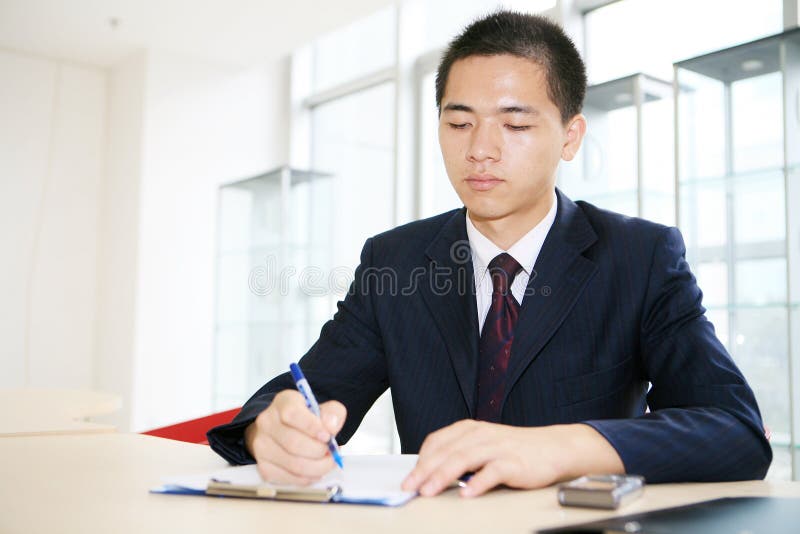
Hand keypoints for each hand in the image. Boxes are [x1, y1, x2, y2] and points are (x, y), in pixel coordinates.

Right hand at [244, 390, 345, 484]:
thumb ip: (333, 413)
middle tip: (331, 452)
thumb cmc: (307, 421)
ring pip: (293, 464)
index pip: (292, 414)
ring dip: (318, 467)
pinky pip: (290, 478)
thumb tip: (331, 426)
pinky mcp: (264, 467)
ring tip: (327, 462)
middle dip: (319, 451)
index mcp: (283, 403)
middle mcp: (267, 422)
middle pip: (293, 443)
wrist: (286, 431)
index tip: (327, 436)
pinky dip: (308, 478)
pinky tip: (314, 470)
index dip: (312, 427)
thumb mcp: (323, 409)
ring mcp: (262, 446)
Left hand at [401, 420, 622, 497]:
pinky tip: (468, 493)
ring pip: (464, 458)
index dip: (420, 460)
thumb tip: (431, 473)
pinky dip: (478, 483)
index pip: (437, 441)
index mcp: (470, 429)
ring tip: (430, 491)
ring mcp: (498, 447)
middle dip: (425, 470)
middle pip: (446, 451)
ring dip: (443, 476)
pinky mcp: (514, 462)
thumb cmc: (516, 449)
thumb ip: (460, 454)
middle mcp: (481, 435)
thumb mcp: (483, 445)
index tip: (409, 478)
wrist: (554, 448)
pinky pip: (493, 471)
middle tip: (411, 487)